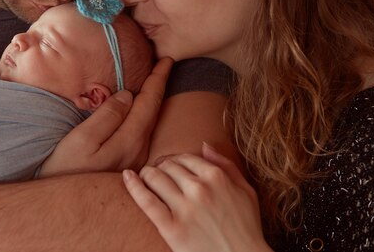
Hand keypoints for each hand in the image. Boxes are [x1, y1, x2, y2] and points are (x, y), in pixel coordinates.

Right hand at [38, 58, 172, 177]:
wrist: (62, 203)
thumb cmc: (65, 167)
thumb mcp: (83, 138)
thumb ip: (108, 116)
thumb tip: (128, 95)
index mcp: (131, 140)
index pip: (150, 102)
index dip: (159, 79)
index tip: (168, 59)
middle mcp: (140, 150)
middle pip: (154, 112)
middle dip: (160, 87)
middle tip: (165, 64)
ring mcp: (136, 160)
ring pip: (149, 123)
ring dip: (153, 101)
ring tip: (156, 82)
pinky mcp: (129, 165)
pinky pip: (142, 133)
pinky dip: (145, 115)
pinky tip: (141, 110)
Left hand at [122, 143, 271, 251]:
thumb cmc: (246, 228)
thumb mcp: (246, 192)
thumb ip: (226, 165)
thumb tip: (204, 145)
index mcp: (217, 177)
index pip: (184, 157)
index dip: (174, 162)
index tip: (170, 169)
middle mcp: (200, 189)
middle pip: (167, 165)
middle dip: (160, 168)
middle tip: (157, 175)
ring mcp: (185, 208)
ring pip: (154, 177)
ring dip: (147, 175)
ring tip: (145, 180)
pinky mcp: (172, 228)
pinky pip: (146, 201)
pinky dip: (133, 186)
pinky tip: (127, 177)